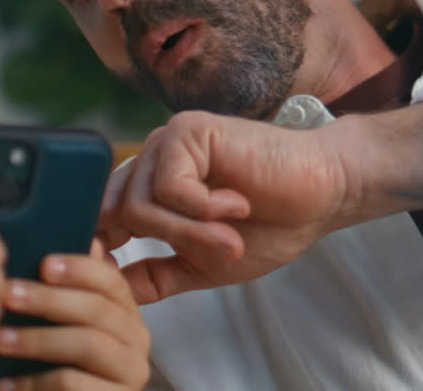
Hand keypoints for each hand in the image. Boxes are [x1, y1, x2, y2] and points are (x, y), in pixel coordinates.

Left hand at [0, 240, 150, 389]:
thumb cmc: (61, 368)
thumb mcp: (63, 327)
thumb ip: (69, 291)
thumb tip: (85, 243)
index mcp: (126, 315)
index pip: (111, 281)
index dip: (79, 269)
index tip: (43, 264)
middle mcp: (136, 341)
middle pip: (97, 310)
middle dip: (49, 300)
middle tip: (8, 295)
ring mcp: (130, 374)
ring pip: (87, 344)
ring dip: (37, 339)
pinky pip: (73, 385)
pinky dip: (34, 383)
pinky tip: (5, 384)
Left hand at [98, 104, 422, 303]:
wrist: (322, 193)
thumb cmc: (271, 224)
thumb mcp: (204, 263)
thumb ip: (156, 275)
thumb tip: (109, 291)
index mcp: (150, 186)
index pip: (99, 215)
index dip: (106, 247)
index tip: (131, 270)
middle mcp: (152, 159)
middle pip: (118, 217)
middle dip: (170, 246)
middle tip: (222, 251)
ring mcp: (168, 141)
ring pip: (142, 207)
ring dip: (192, 233)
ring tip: (232, 234)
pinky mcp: (188, 130)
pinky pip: (170, 188)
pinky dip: (205, 208)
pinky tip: (238, 201)